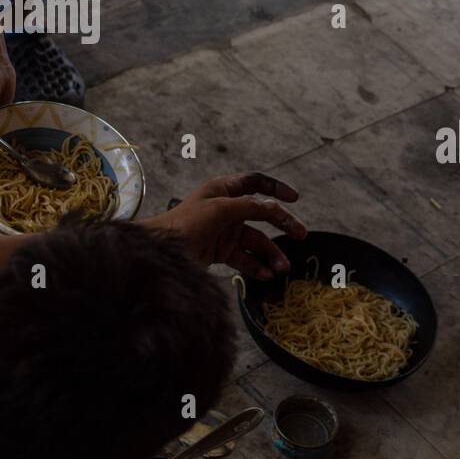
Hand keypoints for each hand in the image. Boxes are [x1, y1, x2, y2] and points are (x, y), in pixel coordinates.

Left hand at [146, 173, 307, 278]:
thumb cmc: (184, 224)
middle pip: (262, 214)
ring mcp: (224, 231)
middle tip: (301, 235)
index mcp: (223, 190)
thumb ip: (248, 207)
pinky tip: (266, 275)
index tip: (294, 198)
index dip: (276, 189)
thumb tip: (274, 207)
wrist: (159, 254)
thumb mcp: (219, 210)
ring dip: (271, 254)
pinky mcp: (220, 252)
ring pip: (255, 241)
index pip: (255, 183)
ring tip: (283, 268)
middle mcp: (226, 209)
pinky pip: (244, 258)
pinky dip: (256, 266)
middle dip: (282, 225)